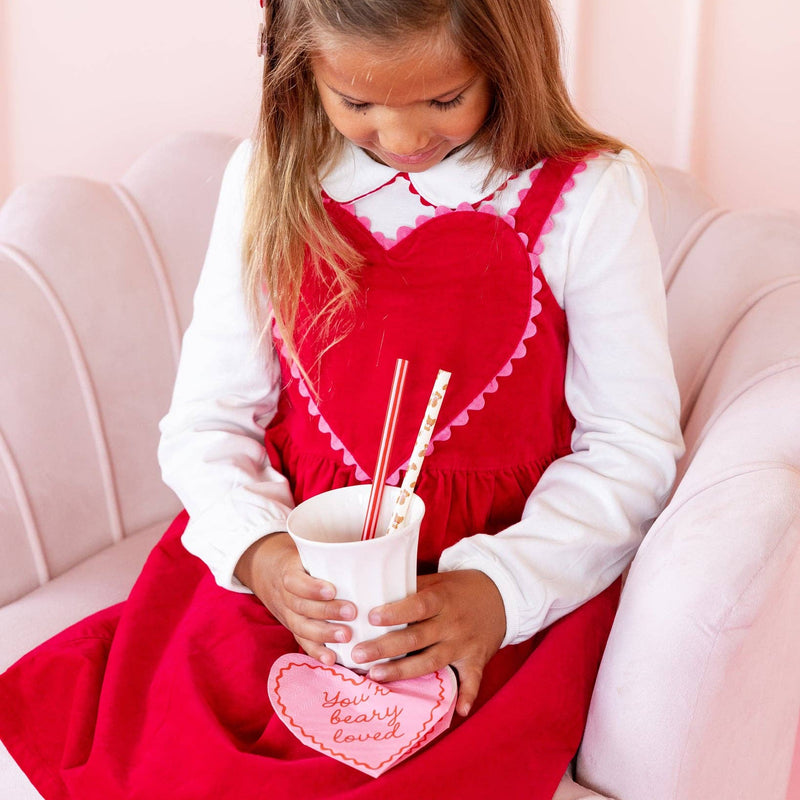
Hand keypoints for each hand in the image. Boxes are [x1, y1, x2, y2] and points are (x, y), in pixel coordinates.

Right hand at [234, 533, 356, 664]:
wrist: (271, 574)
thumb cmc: (301, 561)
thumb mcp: (306, 551)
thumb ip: (329, 551)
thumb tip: (368, 544)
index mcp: (289, 573)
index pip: (296, 582)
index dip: (312, 588)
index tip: (333, 589)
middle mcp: (286, 597)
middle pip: (302, 607)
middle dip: (327, 612)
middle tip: (352, 612)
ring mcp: (288, 616)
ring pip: (302, 628)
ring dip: (324, 634)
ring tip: (347, 637)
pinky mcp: (294, 629)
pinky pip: (303, 642)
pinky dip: (316, 652)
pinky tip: (331, 659)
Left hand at [350, 570, 505, 716]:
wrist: (501, 594)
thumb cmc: (459, 588)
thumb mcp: (438, 580)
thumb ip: (411, 588)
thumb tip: (373, 591)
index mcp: (443, 599)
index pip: (418, 605)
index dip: (396, 612)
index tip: (371, 618)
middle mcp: (453, 623)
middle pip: (417, 638)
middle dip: (385, 647)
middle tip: (358, 654)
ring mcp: (465, 644)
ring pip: (432, 661)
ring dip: (404, 671)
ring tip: (376, 675)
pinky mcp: (477, 660)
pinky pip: (472, 680)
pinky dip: (467, 695)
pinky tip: (458, 710)